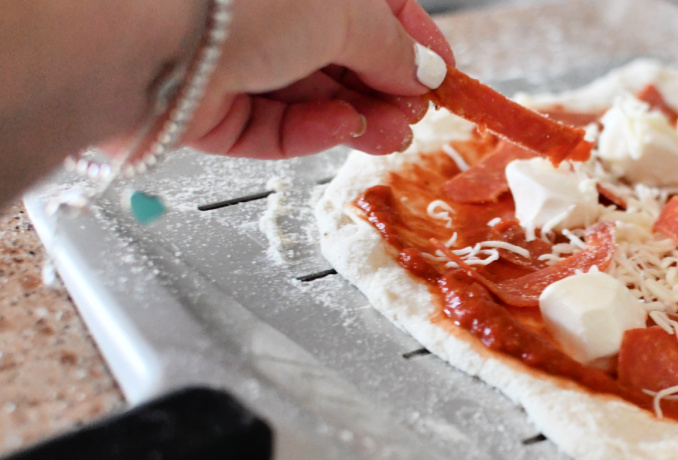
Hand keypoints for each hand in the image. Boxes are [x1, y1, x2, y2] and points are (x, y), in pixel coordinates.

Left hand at [184, 0, 453, 158]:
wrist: (142, 43)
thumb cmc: (239, 0)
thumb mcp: (346, 14)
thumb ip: (392, 48)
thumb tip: (424, 72)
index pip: (371, 6)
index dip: (412, 40)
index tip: (443, 77)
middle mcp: (265, 11)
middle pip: (341, 55)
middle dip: (386, 87)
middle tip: (417, 115)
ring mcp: (235, 59)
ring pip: (311, 96)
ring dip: (360, 116)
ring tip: (394, 135)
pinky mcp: (210, 110)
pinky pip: (273, 127)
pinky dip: (311, 131)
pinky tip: (343, 130)